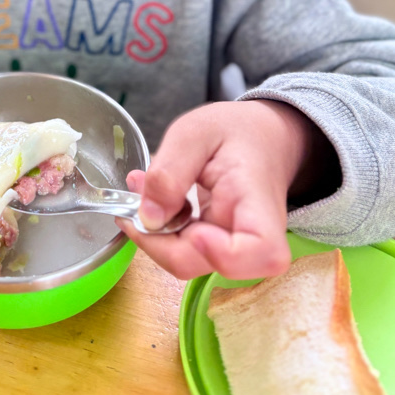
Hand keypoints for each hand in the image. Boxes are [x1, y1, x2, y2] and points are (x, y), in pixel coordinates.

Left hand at [117, 100, 324, 280]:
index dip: (222, 253)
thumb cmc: (235, 130)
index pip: (262, 252)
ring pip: (190, 261)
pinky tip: (149, 200)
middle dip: (161, 241)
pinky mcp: (215, 245)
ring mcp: (233, 245)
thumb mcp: (194, 133)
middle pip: (210, 264)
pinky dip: (159, 230)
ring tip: (139, 190)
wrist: (260, 137)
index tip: (192, 230)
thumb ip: (170, 172)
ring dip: (154, 234)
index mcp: (258, 202)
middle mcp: (254, 235)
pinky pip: (184, 250)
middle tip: (132, 203)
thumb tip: (148, 220)